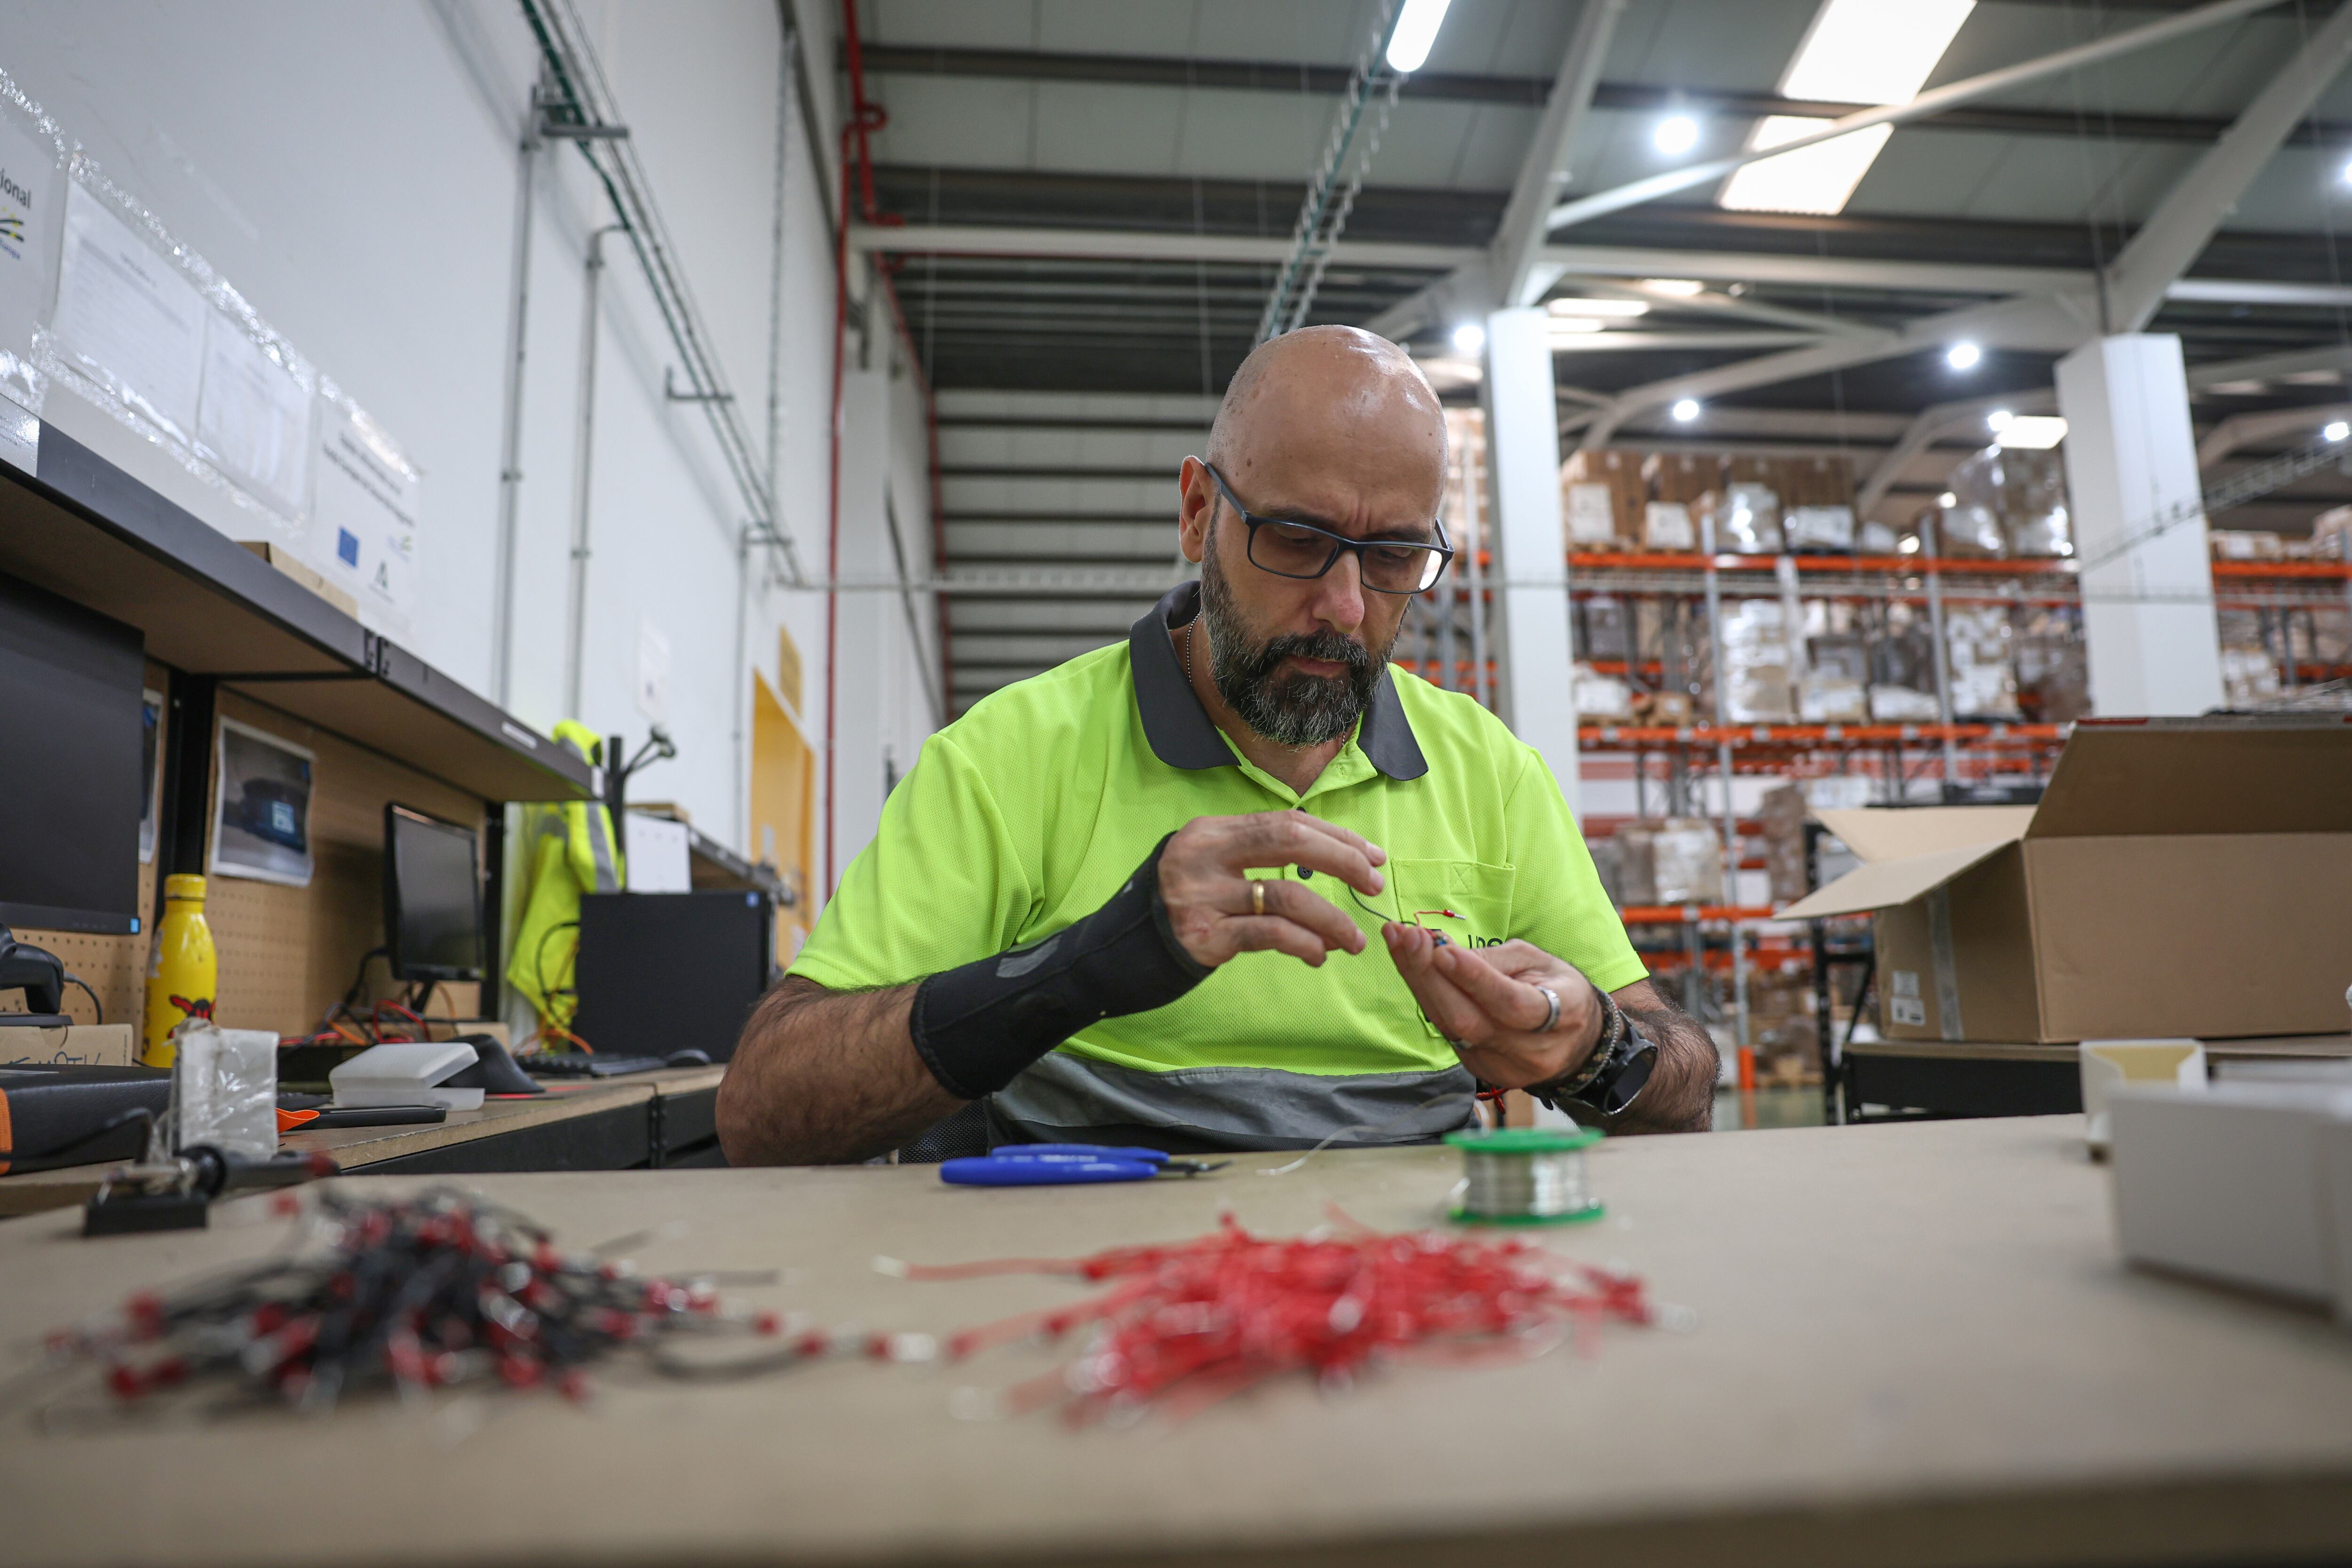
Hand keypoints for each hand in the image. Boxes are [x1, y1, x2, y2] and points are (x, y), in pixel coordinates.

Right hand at [1157, 811, 1386, 968]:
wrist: (1128, 947)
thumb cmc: (1185, 903)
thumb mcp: (1213, 864)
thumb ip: (1258, 855)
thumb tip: (1334, 861)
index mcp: (1210, 832)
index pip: (1286, 822)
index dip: (1336, 836)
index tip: (1372, 855)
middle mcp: (1204, 856)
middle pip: (1289, 842)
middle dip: (1343, 861)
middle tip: (1374, 884)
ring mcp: (1203, 897)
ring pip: (1287, 896)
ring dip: (1332, 919)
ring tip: (1353, 939)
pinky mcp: (1205, 937)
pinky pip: (1270, 934)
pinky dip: (1304, 943)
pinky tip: (1319, 954)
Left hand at [1383, 928, 1603, 1090]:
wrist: (1575, 1042)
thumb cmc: (1557, 989)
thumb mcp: (1540, 962)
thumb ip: (1496, 960)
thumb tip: (1443, 953)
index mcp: (1562, 1016)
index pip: (1511, 1003)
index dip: (1474, 978)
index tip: (1441, 949)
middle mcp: (1530, 1051)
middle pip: (1470, 1021)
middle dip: (1431, 977)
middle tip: (1406, 936)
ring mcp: (1503, 1067)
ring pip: (1451, 1029)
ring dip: (1419, 983)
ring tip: (1398, 942)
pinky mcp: (1480, 1070)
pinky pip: (1447, 1033)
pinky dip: (1428, 998)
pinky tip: (1412, 968)